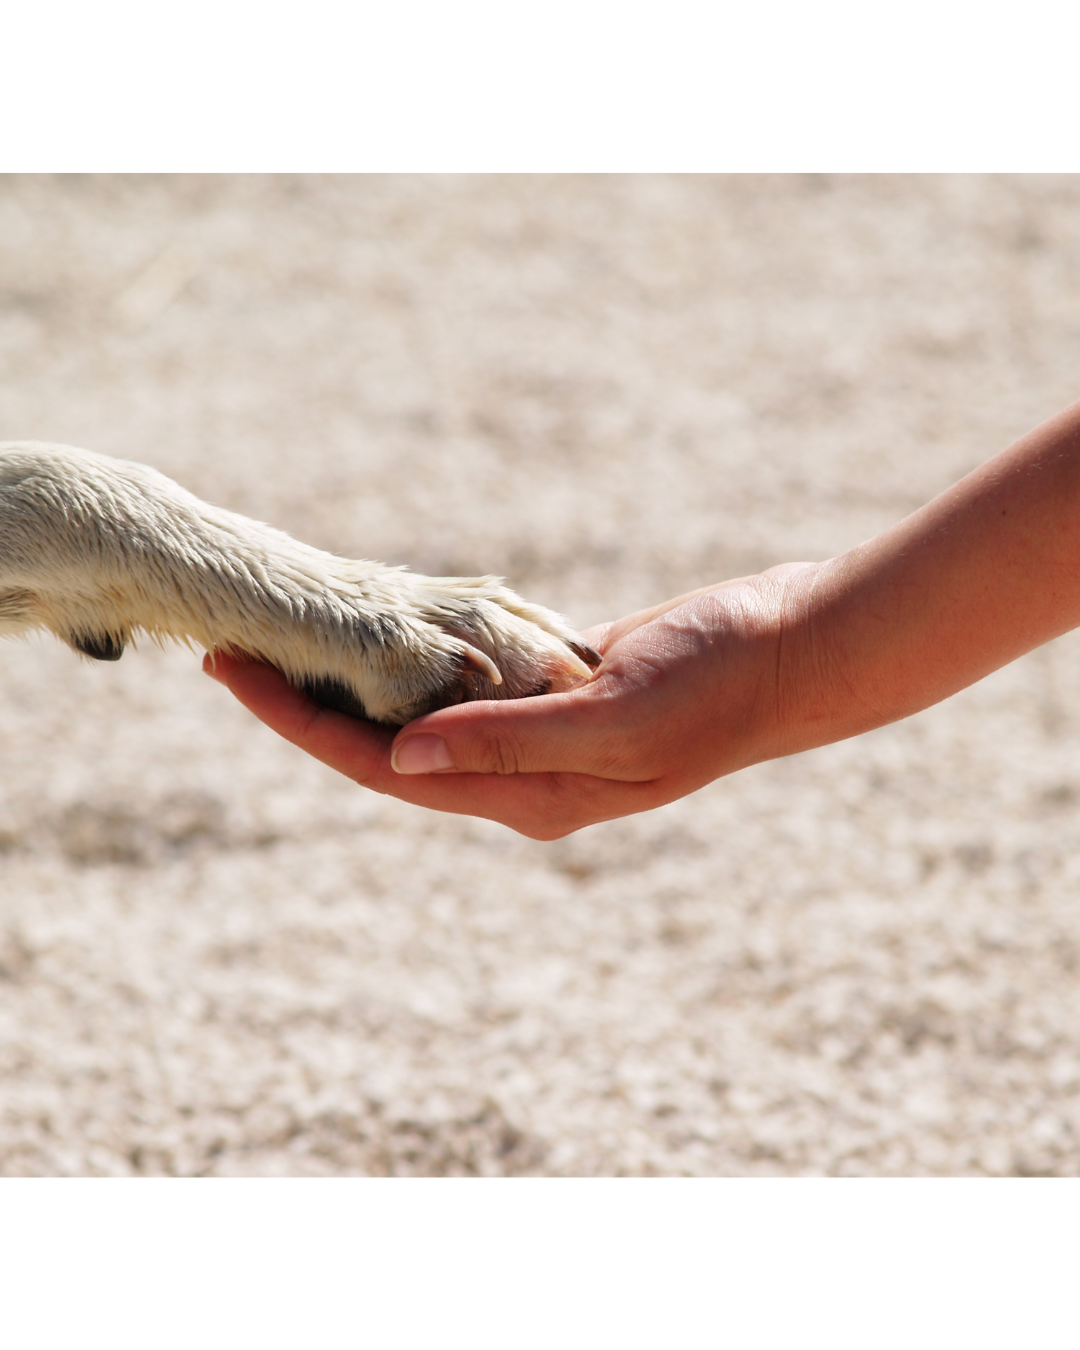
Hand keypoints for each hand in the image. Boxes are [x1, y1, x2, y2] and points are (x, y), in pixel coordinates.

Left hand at [203, 563, 820, 838]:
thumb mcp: (613, 717)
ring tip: (293, 636)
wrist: (792, 650)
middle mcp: (526, 775)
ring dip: (361, 677)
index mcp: (530, 796)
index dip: (305, 728)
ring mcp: (543, 733)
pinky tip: (385, 624)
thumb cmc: (716, 686)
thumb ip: (508, 743)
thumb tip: (400, 758)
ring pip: (427, 710)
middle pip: (390, 745)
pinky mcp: (562, 687)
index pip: (387, 770)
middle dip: (311, 705)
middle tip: (236, 651)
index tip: (236, 679)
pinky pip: (473, 677)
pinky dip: (424, 651)